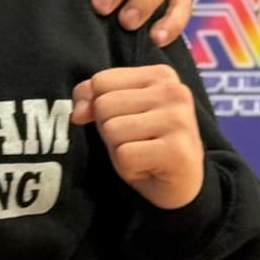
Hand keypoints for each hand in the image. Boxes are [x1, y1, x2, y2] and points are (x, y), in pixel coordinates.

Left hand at [72, 66, 203, 210]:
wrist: (180, 184)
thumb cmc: (146, 145)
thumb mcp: (118, 114)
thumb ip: (94, 98)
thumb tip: (78, 111)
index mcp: (161, 75)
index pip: (101, 81)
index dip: (97, 106)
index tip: (124, 121)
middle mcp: (174, 91)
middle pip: (104, 105)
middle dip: (110, 130)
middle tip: (136, 142)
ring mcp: (178, 119)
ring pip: (112, 130)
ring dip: (118, 149)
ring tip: (142, 154)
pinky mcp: (176, 150)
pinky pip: (124, 155)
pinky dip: (128, 167)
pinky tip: (148, 167)